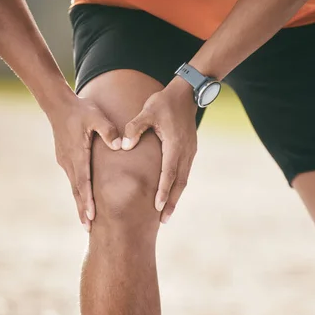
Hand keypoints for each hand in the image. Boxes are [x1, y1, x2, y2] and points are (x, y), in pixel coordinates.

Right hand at [50, 96, 120, 231]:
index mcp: (78, 155)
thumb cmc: (81, 110)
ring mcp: (66, 161)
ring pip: (75, 186)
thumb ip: (108, 131)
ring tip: (87, 220)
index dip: (87, 201)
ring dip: (80, 203)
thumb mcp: (96, 116)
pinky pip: (74, 178)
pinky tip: (83, 199)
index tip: (91, 217)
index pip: (83, 183)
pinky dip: (79, 192)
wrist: (58, 104)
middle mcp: (70, 162)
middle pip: (77, 191)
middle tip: (89, 229)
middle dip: (83, 210)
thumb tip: (120, 146)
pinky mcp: (66, 158)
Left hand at [121, 78, 197, 223]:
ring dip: (175, 197)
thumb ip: (134, 128)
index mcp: (174, 145)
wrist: (186, 94)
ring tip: (167, 214)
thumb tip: (124, 146)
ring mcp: (189, 152)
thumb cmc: (164, 102)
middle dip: (171, 203)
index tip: (158, 206)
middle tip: (163, 221)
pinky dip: (177, 186)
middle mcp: (185, 152)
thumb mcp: (147, 111)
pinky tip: (171, 195)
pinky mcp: (189, 151)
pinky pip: (184, 173)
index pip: (169, 173)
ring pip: (183, 180)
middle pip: (179, 183)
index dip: (163, 191)